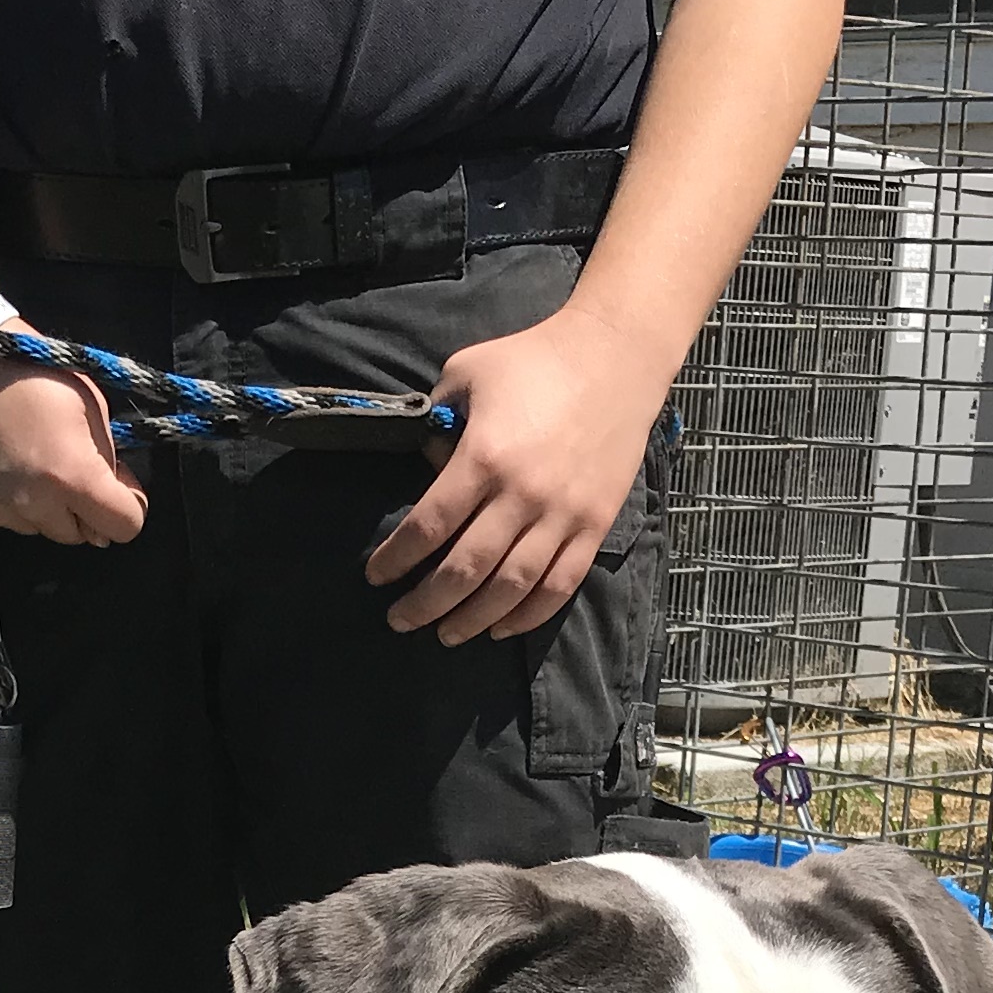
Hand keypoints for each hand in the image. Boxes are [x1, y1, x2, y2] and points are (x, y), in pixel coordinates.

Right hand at [0, 349, 147, 544]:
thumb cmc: (26, 372)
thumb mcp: (87, 401)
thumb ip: (109, 453)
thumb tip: (120, 488)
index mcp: (73, 477)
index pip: (125, 527)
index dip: (128, 507)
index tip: (118, 490)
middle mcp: (35, 506)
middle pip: (80, 533)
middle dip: (81, 507)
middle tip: (65, 467)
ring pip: (39, 528)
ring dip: (42, 506)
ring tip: (25, 461)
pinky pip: (1, 520)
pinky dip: (5, 502)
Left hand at [365, 301, 668, 644]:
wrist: (616, 357)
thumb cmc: (535, 359)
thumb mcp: (467, 372)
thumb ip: (439, 420)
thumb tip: (429, 465)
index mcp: (484, 457)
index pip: (429, 525)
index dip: (397, 558)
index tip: (376, 576)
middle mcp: (522, 495)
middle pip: (466, 569)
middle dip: (425, 604)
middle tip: (400, 620)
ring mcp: (563, 515)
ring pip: (511, 588)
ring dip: (472, 620)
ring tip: (445, 634)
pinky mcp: (595, 525)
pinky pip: (559, 585)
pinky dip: (528, 615)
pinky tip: (501, 628)